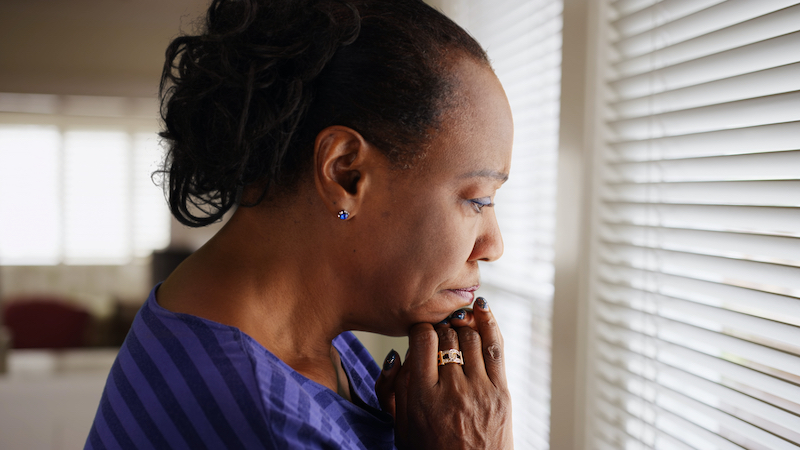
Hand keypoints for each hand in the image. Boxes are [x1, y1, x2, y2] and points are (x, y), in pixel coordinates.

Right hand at [375, 298, 512, 448]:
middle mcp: (452, 391)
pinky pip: (495, 346)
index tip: (419, 334)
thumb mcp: (400, 425)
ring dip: (460, 325)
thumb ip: (391, 389)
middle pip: (446, 335)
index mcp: (423, 397)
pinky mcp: (501, 392)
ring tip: (454, 325)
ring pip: (469, 336)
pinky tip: (480, 308)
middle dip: (440, 328)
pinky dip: (488, 322)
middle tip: (437, 332)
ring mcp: (480, 390)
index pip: (421, 339)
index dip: (419, 329)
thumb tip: (395, 354)